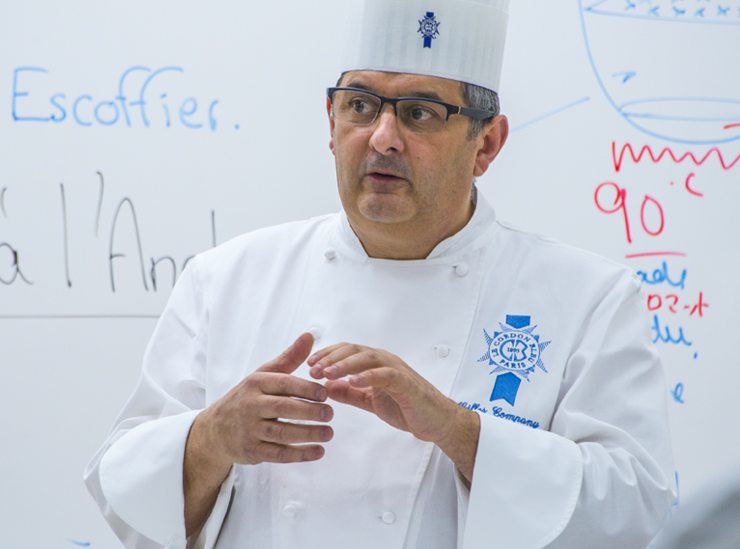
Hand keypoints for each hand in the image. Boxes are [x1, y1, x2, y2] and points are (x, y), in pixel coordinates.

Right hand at [185, 333, 333, 534]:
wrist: (215, 430)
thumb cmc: (247, 398)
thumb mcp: (263, 375)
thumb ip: (289, 358)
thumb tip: (310, 335)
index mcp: (256, 384)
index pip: (283, 384)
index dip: (306, 389)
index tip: (325, 393)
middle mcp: (251, 406)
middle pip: (284, 409)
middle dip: (310, 412)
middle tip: (331, 414)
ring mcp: (250, 430)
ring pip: (283, 434)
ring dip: (308, 435)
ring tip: (329, 433)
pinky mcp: (252, 451)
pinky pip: (278, 454)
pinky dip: (300, 455)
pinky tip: (318, 451)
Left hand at [307, 343, 479, 481]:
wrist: (436, 422)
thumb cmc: (406, 408)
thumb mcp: (371, 401)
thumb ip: (350, 393)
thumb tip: (326, 388)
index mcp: (374, 364)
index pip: (346, 352)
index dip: (326, 356)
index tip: (308, 365)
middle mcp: (384, 361)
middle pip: (353, 351)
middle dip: (330, 359)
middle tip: (312, 369)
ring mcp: (396, 370)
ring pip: (367, 358)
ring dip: (345, 364)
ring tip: (327, 373)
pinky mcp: (406, 383)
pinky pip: (386, 375)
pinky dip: (369, 376)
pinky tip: (354, 381)